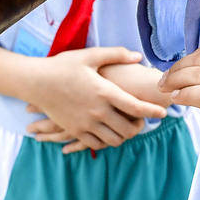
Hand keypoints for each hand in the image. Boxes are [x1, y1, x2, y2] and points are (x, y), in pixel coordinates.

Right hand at [23, 47, 165, 153]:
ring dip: (125, 135)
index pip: (135, 106)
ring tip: (127, 127)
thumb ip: (116, 54)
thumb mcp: (90, 56)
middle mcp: (97, 111)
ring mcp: (85, 123)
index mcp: (104, 91)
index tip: (163, 112)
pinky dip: (107, 141)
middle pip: (128, 128)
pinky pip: (97, 144)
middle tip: (143, 121)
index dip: (153, 111)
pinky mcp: (75, 130)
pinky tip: (109, 132)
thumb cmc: (63, 66)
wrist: (36, 82)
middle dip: (140, 126)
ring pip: (115, 140)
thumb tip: (138, 56)